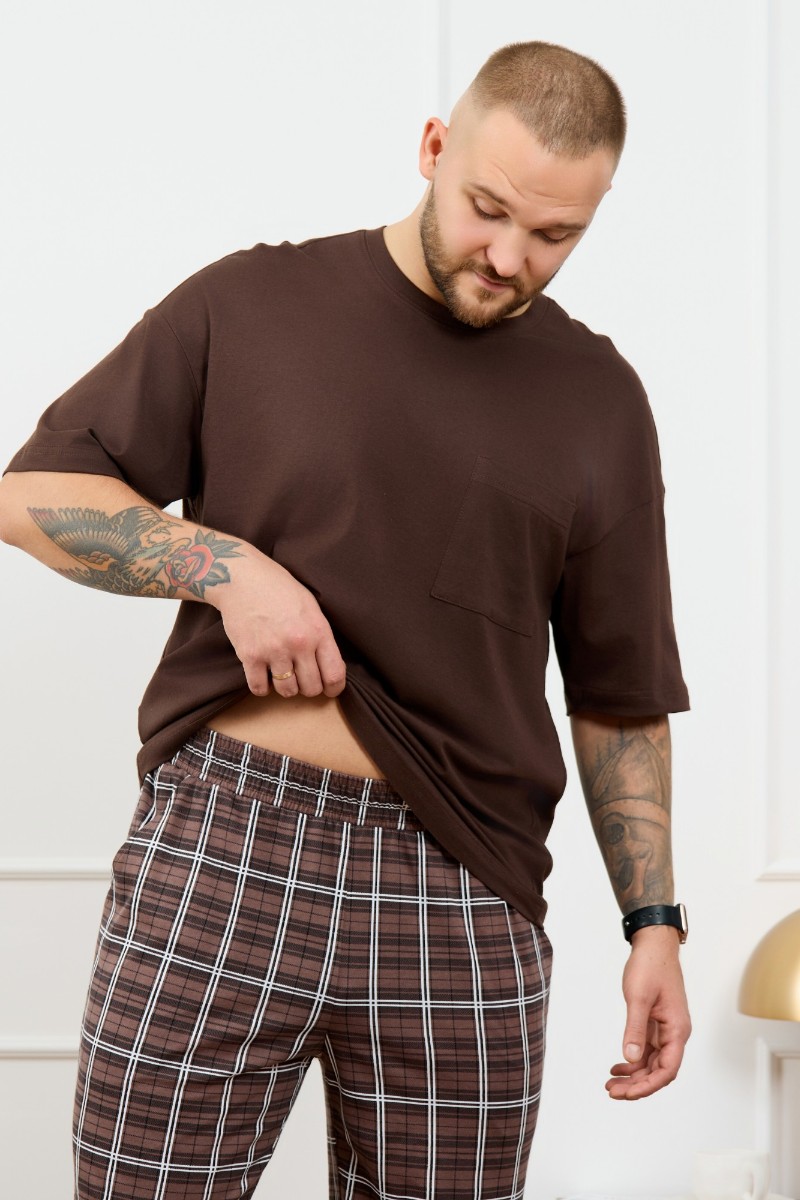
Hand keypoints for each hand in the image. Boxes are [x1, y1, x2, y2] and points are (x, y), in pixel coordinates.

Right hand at [211, 548, 345, 698]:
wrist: (242, 578)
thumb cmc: (278, 589)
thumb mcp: (311, 607)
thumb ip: (320, 635)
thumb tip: (328, 665)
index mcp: (318, 631)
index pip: (334, 674)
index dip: (334, 688)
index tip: (329, 690)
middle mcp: (298, 644)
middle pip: (311, 688)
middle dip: (309, 688)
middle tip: (302, 679)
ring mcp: (273, 651)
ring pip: (287, 691)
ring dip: (286, 687)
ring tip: (283, 675)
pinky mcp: (249, 655)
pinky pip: (259, 688)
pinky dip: (262, 687)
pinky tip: (264, 676)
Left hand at [606, 925, 690, 1099]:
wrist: (654, 945)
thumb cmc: (650, 966)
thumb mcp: (638, 998)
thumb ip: (635, 1029)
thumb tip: (631, 1059)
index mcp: (677, 1030)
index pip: (667, 1070)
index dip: (647, 1086)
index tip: (626, 1093)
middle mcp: (675, 1034)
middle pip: (659, 1071)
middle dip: (637, 1085)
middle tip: (611, 1091)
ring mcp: (666, 1030)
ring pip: (652, 1063)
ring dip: (634, 1075)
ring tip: (611, 1083)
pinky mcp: (657, 1023)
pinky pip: (647, 1050)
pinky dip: (634, 1060)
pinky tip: (618, 1065)